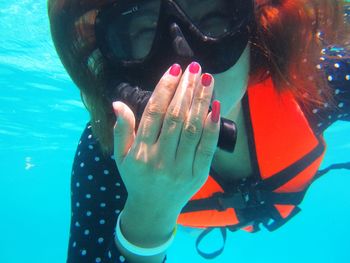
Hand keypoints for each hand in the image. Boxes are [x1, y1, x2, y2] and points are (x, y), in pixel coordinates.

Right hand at [112, 62, 219, 212]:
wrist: (153, 209)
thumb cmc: (136, 179)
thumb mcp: (121, 157)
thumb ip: (121, 130)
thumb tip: (117, 103)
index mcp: (140, 153)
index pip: (154, 113)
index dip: (165, 89)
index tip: (174, 69)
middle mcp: (160, 159)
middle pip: (175, 117)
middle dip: (186, 90)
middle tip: (194, 69)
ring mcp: (181, 168)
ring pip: (192, 129)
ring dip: (201, 101)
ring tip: (207, 79)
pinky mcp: (198, 174)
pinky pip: (207, 147)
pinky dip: (212, 126)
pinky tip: (215, 106)